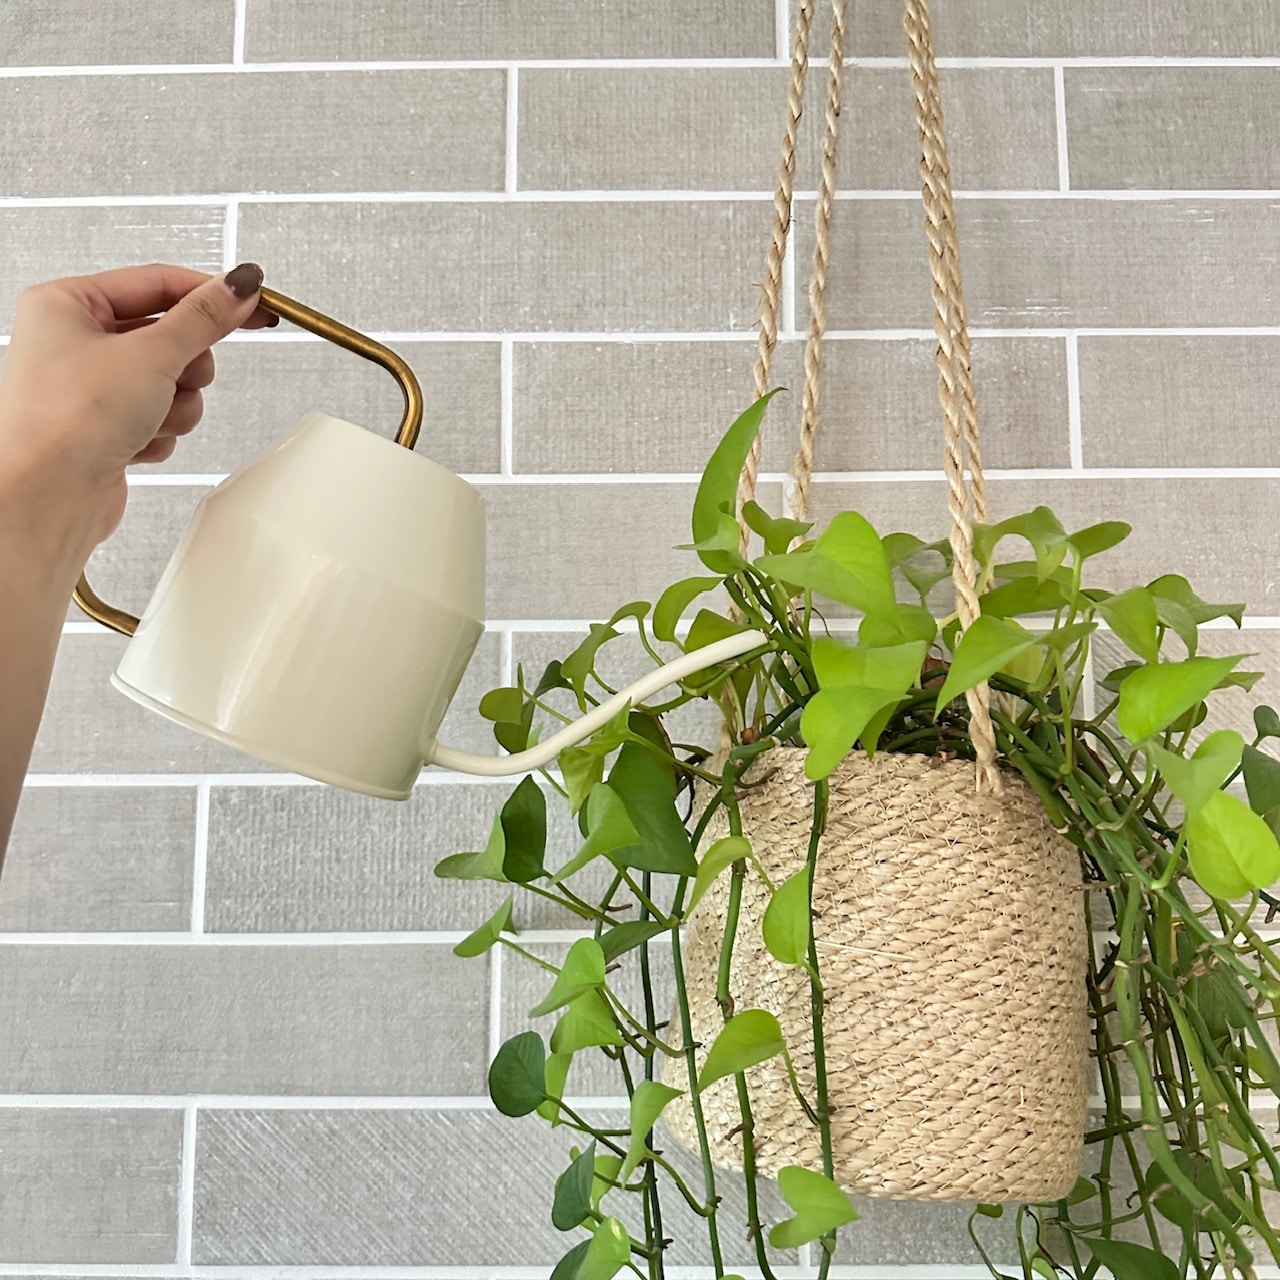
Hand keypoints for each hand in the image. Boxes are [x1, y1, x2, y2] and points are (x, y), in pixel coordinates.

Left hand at [0, 262, 275, 550]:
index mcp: (67, 304)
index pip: (158, 283)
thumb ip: (204, 319)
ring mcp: (92, 388)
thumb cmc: (67, 420)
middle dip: (185, 368)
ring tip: (149, 418)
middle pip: (170, 337)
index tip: (252, 301)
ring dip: (175, 406)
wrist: (48, 496)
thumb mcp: (151, 354)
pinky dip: (159, 433)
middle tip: (176, 378)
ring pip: (172, 383)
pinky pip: (161, 418)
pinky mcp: (106, 427)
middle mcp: (75, 341)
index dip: (210, 294)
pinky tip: (135, 442)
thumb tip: (236, 288)